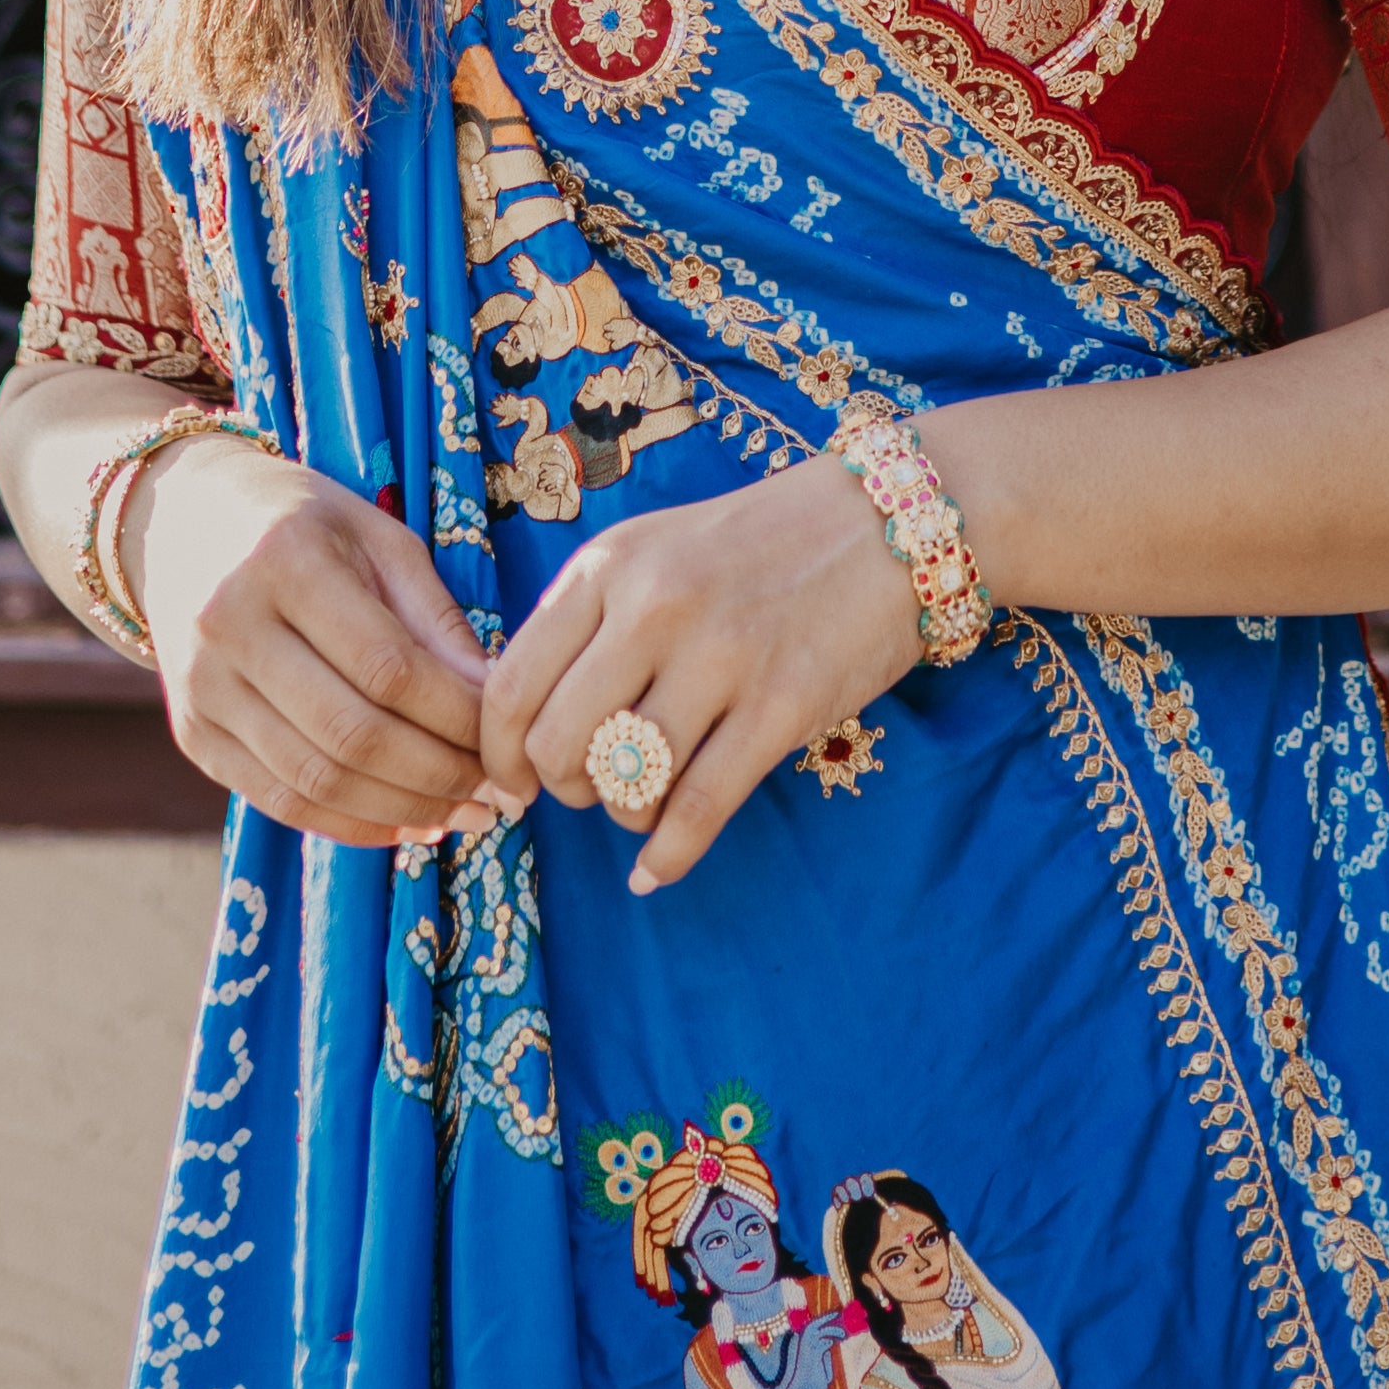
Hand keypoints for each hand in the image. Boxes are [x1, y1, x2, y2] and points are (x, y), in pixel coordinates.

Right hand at [133, 442, 496, 849]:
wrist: (181, 523)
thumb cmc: (303, 525)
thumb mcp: (378, 539)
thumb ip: (435, 618)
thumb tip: (494, 700)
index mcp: (285, 561)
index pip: (388, 668)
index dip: (457, 718)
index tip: (506, 739)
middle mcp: (230, 626)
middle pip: (351, 734)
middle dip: (438, 774)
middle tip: (496, 792)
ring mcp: (201, 688)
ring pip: (315, 781)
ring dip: (402, 809)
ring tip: (463, 813)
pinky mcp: (193, 735)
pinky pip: (278, 800)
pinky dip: (350, 823)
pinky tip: (406, 822)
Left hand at [478, 453, 921, 892]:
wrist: (889, 520)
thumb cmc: (761, 542)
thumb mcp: (656, 547)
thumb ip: (588, 617)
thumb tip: (523, 717)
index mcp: (609, 566)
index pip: (510, 685)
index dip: (498, 754)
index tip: (512, 782)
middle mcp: (653, 606)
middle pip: (558, 746)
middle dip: (565, 787)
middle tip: (593, 785)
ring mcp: (721, 655)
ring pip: (625, 784)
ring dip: (626, 815)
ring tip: (646, 803)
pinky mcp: (783, 704)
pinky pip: (699, 808)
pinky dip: (667, 855)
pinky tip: (656, 869)